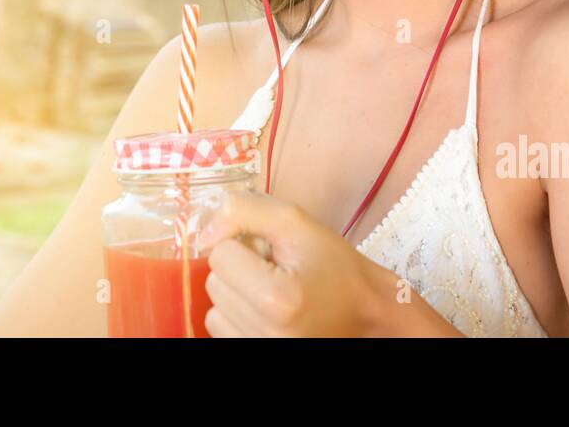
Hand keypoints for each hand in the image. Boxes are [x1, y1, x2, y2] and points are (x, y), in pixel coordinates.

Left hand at [194, 191, 385, 336]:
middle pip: (214, 282)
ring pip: (213, 310)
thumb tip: (204, 232)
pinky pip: (221, 330)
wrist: (365, 311)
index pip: (220, 254)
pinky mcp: (256, 356)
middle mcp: (265, 335)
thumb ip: (244, 211)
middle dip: (239, 270)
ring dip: (236, 295)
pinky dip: (238, 317)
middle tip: (277, 271)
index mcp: (277, 298)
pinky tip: (266, 311)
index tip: (274, 252)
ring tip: (272, 292)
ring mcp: (261, 350)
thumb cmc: (335, 267)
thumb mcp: (296, 222)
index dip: (245, 243)